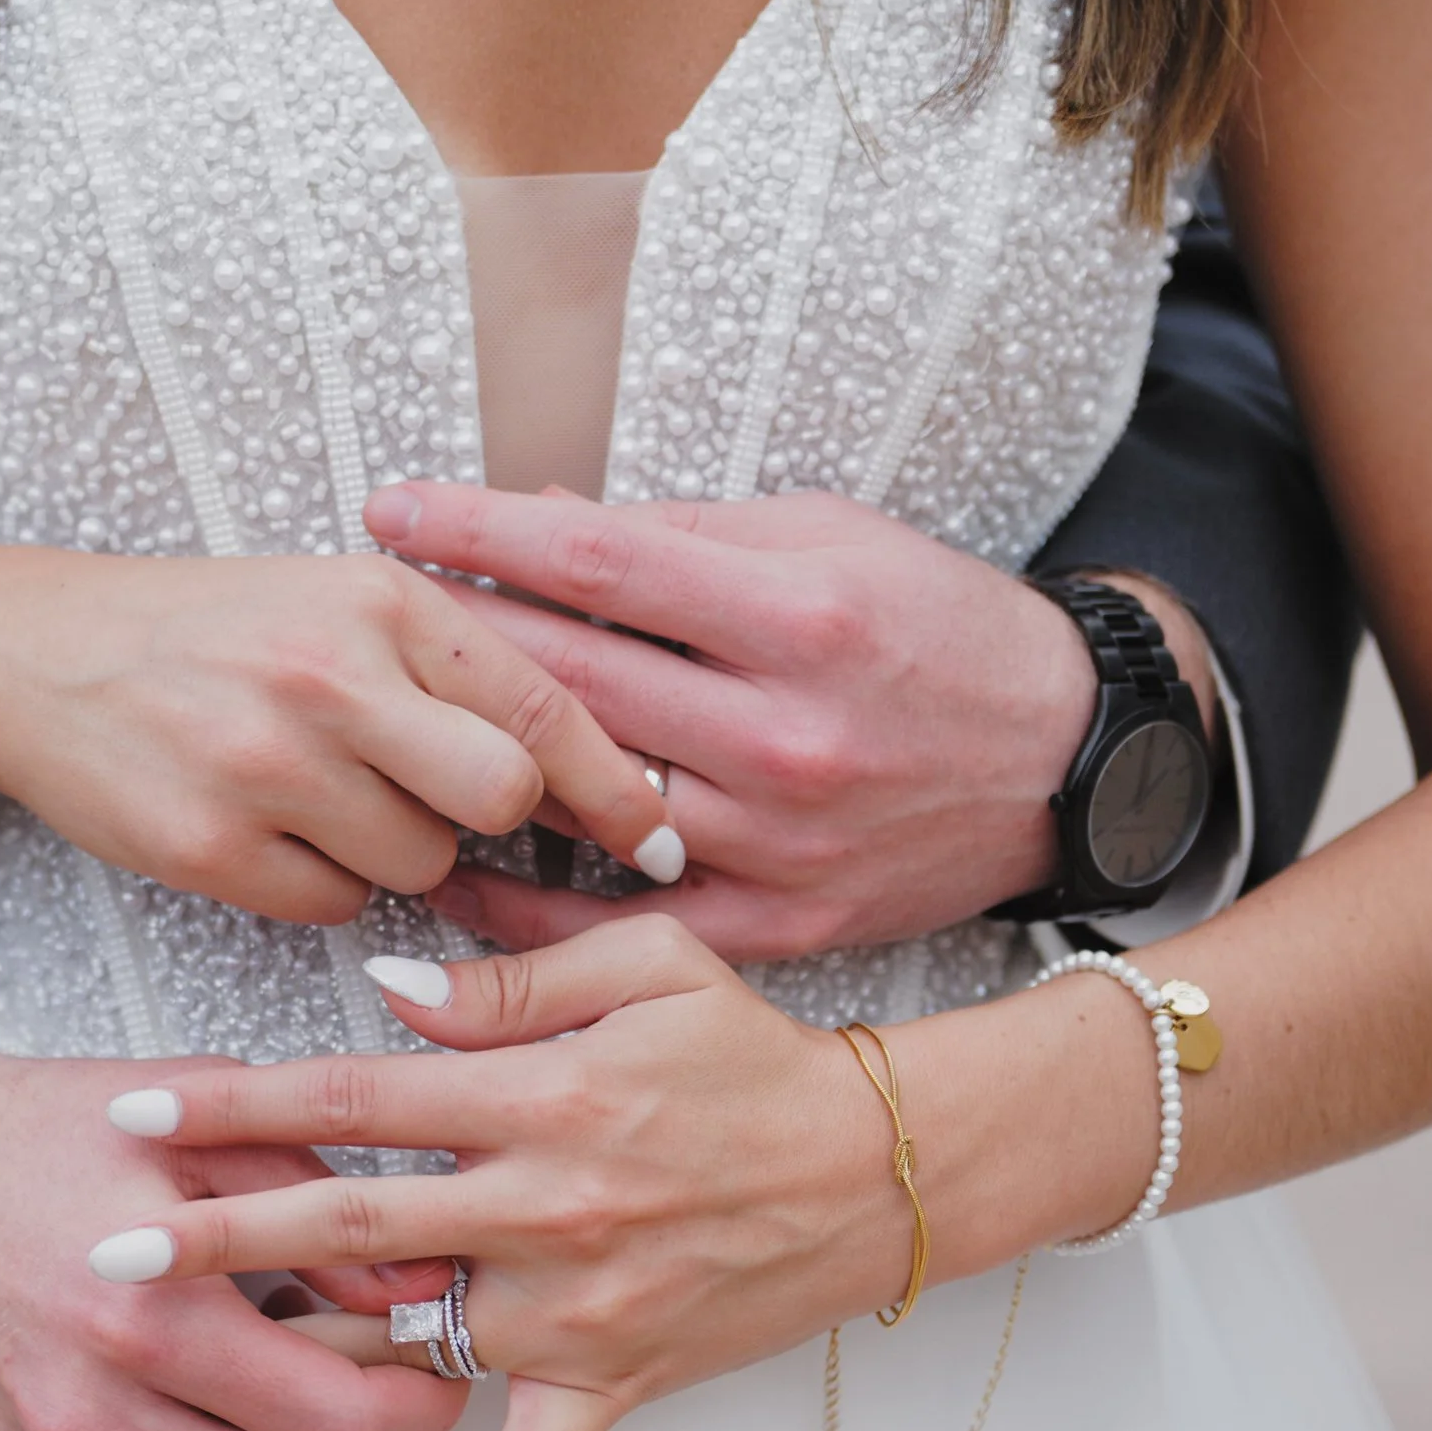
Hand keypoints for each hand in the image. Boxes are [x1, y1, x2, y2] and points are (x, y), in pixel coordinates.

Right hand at [0, 551, 679, 923]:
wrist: (40, 655)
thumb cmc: (220, 631)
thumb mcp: (344, 599)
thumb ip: (462, 661)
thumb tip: (605, 751)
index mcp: (383, 599)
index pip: (543, 703)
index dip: (618, 782)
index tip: (662, 834)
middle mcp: (329, 675)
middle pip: (500, 796)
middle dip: (502, 823)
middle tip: (464, 812)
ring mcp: (264, 763)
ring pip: (421, 863)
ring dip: (405, 853)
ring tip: (335, 798)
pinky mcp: (208, 847)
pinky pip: (333, 905)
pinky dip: (326, 884)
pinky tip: (278, 831)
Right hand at [0, 1012, 469, 1430]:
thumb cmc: (40, 1139)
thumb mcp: (199, 1123)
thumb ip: (323, 1205)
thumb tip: (426, 1286)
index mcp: (147, 1316)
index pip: (346, 1426)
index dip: (425, 1400)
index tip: (440, 1354)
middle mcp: (98, 1418)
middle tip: (394, 1374)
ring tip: (298, 1363)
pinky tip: (228, 1393)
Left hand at [80, 920, 968, 1430]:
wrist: (876, 1165)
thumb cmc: (752, 1055)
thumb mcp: (648, 966)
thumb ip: (510, 980)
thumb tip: (387, 991)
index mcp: (541, 1101)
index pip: (354, 1101)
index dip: (237, 1106)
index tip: (136, 1119)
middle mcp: (544, 1211)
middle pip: (349, 1225)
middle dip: (217, 1242)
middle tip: (100, 1254)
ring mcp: (578, 1307)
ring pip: (416, 1342)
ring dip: (307, 1362)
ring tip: (188, 1379)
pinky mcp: (619, 1378)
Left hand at [362, 483, 1213, 959]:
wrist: (1067, 762)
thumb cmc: (938, 629)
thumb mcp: (831, 540)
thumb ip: (682, 534)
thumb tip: (535, 514)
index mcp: (801, 613)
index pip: (598, 559)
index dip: (477, 529)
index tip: (391, 506)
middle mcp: (788, 732)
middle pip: (572, 681)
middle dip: (453, 639)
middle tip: (364, 615)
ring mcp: (783, 839)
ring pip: (583, 802)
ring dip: (474, 764)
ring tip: (385, 732)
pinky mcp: (786, 924)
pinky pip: (624, 924)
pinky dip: (527, 902)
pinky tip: (447, 869)